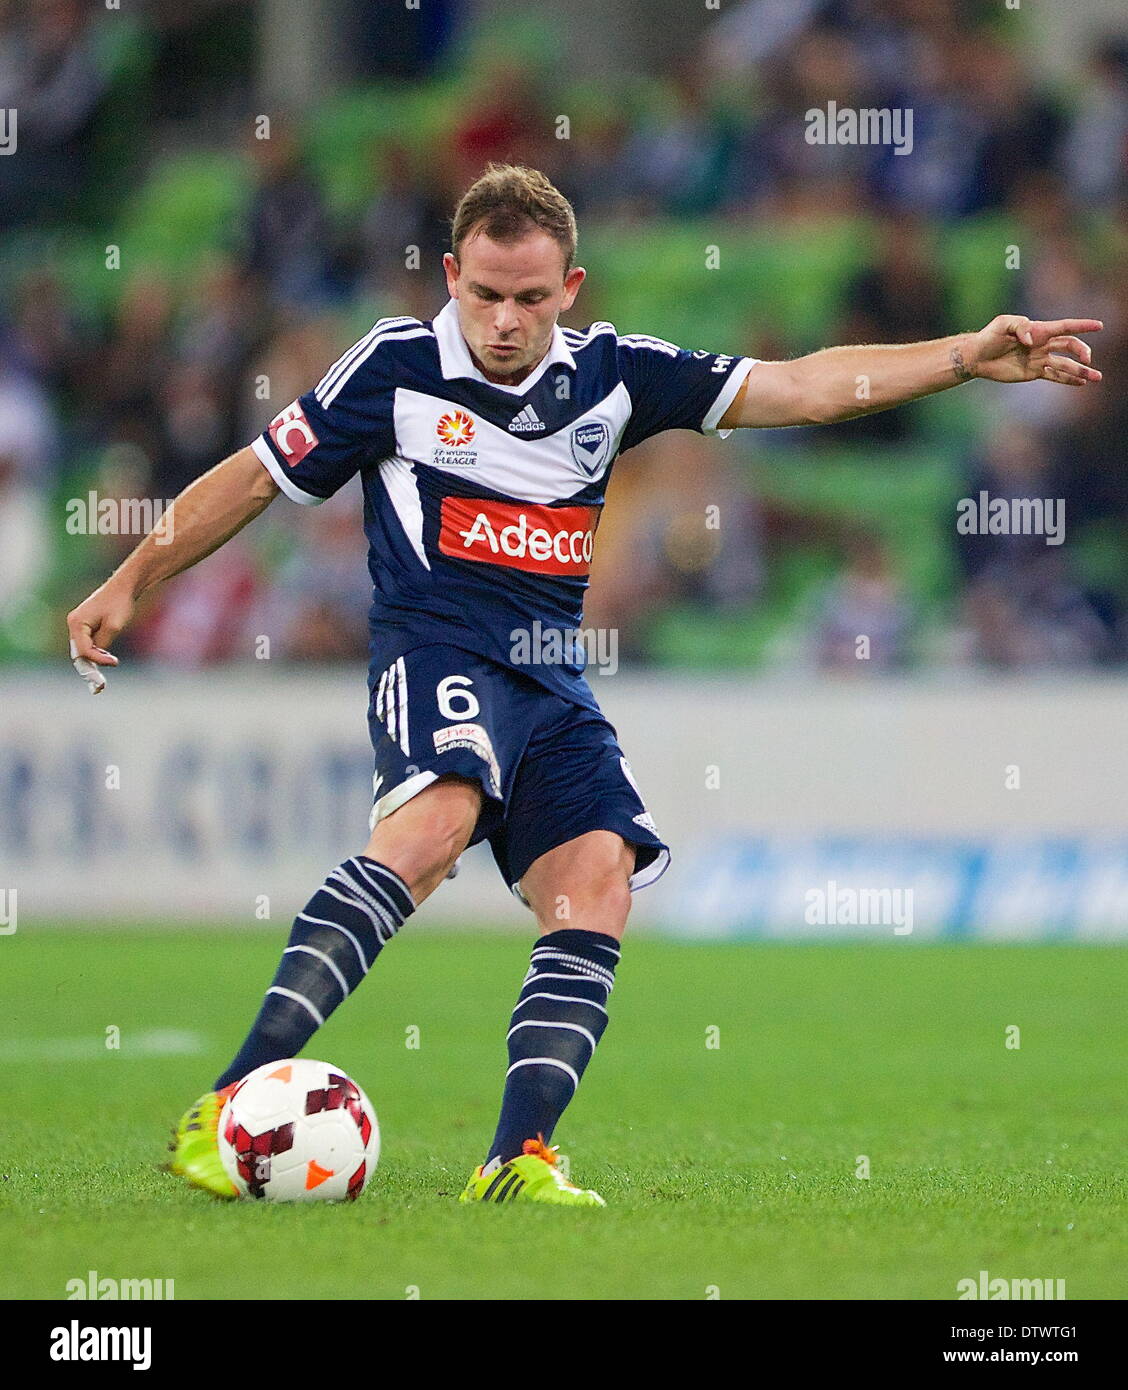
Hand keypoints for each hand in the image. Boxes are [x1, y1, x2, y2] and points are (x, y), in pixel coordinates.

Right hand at [66, 580, 133, 672]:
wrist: (125, 586)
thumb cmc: (120, 603)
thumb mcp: (114, 626)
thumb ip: (103, 643)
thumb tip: (98, 657)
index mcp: (76, 623)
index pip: (84, 650)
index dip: (98, 660)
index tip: (115, 662)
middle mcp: (73, 623)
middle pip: (80, 652)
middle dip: (91, 667)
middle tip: (101, 686)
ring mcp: (78, 624)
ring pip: (83, 649)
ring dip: (94, 661)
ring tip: (102, 679)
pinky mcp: (86, 625)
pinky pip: (88, 644)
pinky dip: (96, 653)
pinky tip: (106, 661)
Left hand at [968, 315, 1102, 385]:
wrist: (977, 356)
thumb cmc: (989, 336)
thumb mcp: (1003, 324)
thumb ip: (1020, 327)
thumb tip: (1032, 341)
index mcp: (1039, 330)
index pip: (1065, 327)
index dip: (1082, 326)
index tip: (1099, 326)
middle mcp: (1043, 344)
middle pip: (1069, 346)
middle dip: (1082, 352)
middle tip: (1089, 360)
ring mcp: (1039, 359)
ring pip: (1066, 364)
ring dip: (1081, 371)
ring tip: (1097, 378)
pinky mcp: (1032, 372)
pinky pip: (1054, 376)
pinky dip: (1068, 380)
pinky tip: (1081, 383)